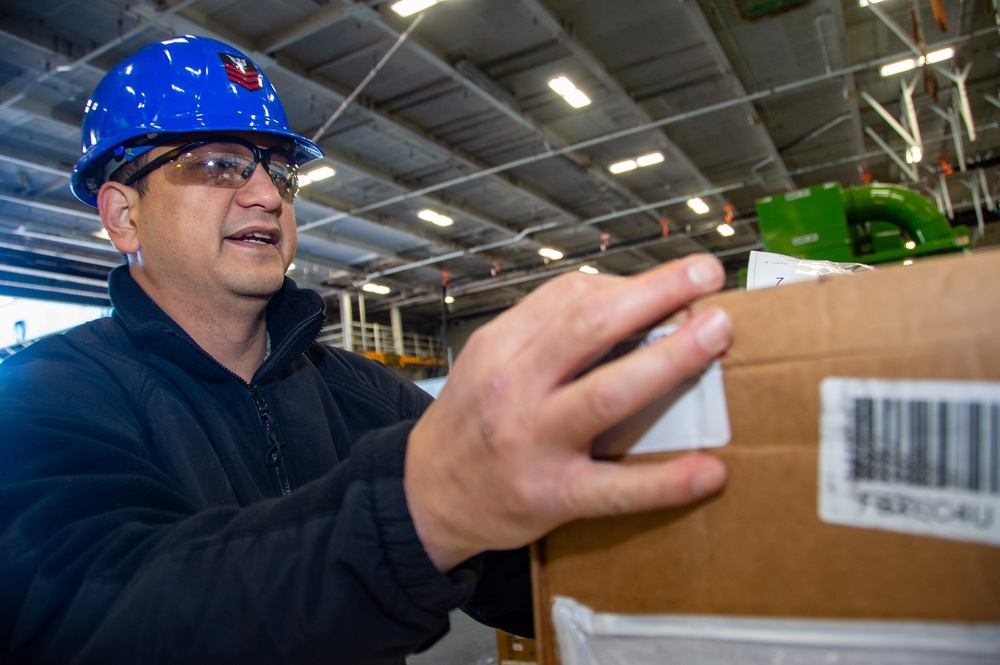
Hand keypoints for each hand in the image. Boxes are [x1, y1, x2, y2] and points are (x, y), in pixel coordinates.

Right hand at [405, 254, 732, 571]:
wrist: (426, 494)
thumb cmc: (470, 422)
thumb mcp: (490, 362)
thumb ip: (546, 334)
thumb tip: (628, 304)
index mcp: (501, 347)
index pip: (570, 296)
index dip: (633, 281)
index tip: (679, 278)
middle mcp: (513, 387)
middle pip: (590, 326)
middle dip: (657, 294)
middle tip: (707, 278)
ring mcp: (532, 442)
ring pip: (608, 394)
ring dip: (670, 360)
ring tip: (716, 336)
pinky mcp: (550, 496)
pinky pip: (615, 489)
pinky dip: (666, 481)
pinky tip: (709, 469)